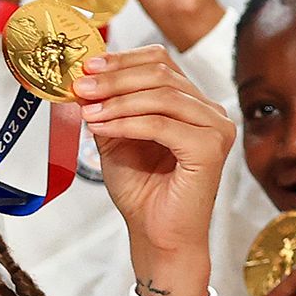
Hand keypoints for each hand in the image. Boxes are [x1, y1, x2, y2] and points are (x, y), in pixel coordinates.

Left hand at [72, 46, 231, 295]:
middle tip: (80, 85)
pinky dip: (126, 122)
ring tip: (87, 109)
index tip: (86, 66)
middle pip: (160, 74)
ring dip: (116, 99)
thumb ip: (105, 108)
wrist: (156, 235)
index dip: (122, 59)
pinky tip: (101, 126)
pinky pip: (162, 124)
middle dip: (113, 78)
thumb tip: (81, 80)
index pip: (160, 61)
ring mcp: (215, 129)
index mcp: (192, 104)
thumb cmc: (142, 191)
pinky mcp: (210, 149)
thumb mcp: (115, 139)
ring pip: (161, 95)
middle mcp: (210, 112)